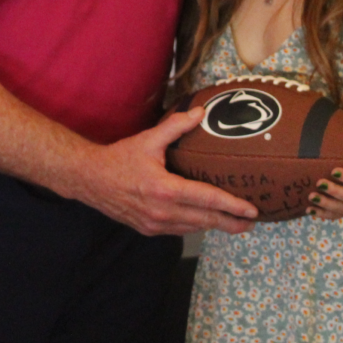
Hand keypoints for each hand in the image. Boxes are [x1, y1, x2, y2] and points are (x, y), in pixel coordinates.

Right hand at [72, 108, 257, 236]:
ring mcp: (155, 224)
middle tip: (253, 221)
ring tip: (235, 222)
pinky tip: (206, 220)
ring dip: (215, 226)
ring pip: (194, 228)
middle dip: (232, 222)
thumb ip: (176, 126)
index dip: (232, 206)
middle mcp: (162, 212)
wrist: (90, 180)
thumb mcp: (148, 139)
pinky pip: (179, 230)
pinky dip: (196, 226)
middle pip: (206, 220)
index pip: (207, 199)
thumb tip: (202, 113)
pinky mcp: (149, 230)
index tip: (252, 209)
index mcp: (165, 189)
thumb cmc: (120, 158)